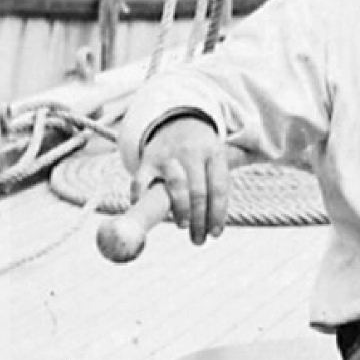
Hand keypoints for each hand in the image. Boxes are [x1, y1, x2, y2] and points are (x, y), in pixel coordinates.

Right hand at [136, 115, 230, 244]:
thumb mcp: (215, 160)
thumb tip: (211, 228)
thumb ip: (214, 188)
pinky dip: (141, 199)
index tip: (215, 234)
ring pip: (176, 185)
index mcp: (214, 154)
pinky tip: (145, 214)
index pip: (218, 188)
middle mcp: (192, 154)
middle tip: (199, 239)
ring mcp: (169, 156)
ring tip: (182, 225)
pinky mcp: (148, 159)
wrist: (178, 120)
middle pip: (199, 191)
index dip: (217, 214)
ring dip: (180, 209)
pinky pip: (141, 181)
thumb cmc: (200, 152)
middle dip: (200, 220)